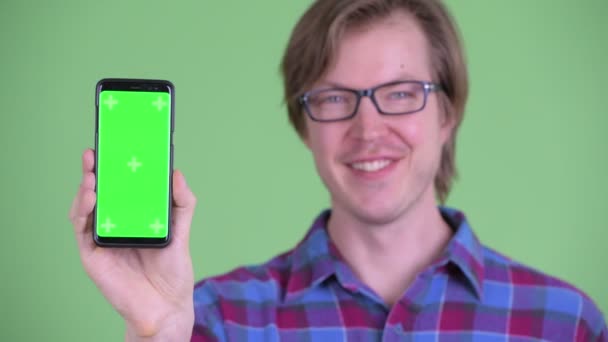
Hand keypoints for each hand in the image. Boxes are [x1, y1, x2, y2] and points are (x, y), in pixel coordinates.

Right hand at [69, 149, 195, 340]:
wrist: (166, 304)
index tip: (115, 145)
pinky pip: (81, 227)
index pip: (121, 187)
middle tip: (96, 152)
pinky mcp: (91, 253)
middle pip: (100, 193)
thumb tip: (177, 173)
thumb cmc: (173, 269)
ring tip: (93, 174)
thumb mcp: (182, 230)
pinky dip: (82, 209)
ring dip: (85, 187)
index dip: (115, 167)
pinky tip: (91, 196)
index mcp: (134, 216)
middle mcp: (115, 223)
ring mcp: (101, 237)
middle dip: (94, 170)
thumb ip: (182, 203)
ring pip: (85, 206)